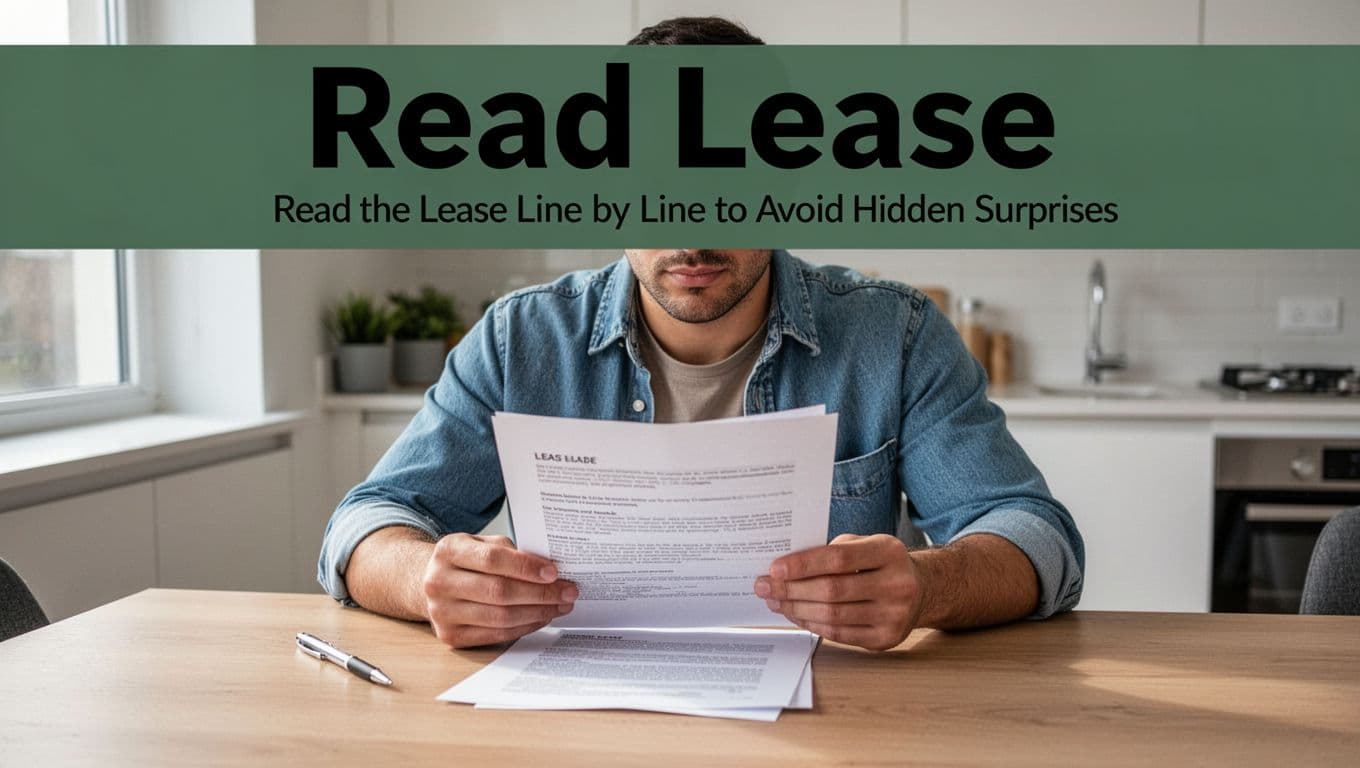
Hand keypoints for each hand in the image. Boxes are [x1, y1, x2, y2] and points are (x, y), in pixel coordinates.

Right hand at [421, 533, 576, 647]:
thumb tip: (550, 570)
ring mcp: (441, 612)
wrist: (432, 582)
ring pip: (500, 617)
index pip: (493, 560)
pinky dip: (524, 627)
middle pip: (499, 591)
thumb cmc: (467, 560)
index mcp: (448, 551)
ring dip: (537, 613)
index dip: (526, 567)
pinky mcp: (451, 636)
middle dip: (540, 593)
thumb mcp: (482, 543)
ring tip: (560, 606)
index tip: (554, 572)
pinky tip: (541, 617)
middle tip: (568, 592)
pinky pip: (496, 635)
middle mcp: (439, 582)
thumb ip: (511, 552)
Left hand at [754, 533, 923, 650]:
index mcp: (889, 552)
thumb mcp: (866, 544)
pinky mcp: (885, 639)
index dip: (803, 564)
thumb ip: (833, 551)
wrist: (922, 590)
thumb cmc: (882, 563)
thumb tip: (786, 567)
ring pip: (832, 615)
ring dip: (796, 609)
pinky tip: (796, 614)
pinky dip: (812, 624)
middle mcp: (897, 584)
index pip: (839, 559)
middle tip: (764, 586)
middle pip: (832, 590)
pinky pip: (839, 634)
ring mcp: (894, 615)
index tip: (775, 568)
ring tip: (775, 601)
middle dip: (791, 589)